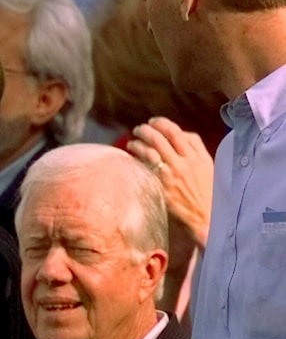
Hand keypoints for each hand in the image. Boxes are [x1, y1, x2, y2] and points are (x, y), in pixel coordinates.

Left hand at [127, 117, 212, 254]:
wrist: (206, 217)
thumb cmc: (206, 192)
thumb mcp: (207, 166)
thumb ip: (196, 149)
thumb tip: (182, 134)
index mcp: (197, 156)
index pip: (177, 132)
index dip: (163, 123)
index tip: (154, 121)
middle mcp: (184, 163)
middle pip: (161, 138)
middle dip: (146, 130)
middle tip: (139, 129)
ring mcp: (172, 176)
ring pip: (151, 151)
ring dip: (138, 143)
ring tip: (132, 142)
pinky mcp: (162, 189)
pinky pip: (146, 168)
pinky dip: (137, 159)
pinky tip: (131, 157)